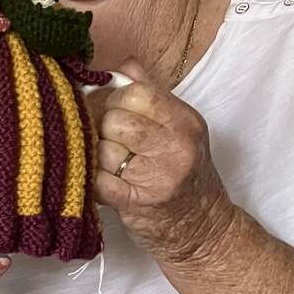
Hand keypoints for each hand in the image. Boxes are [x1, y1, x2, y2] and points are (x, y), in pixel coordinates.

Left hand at [89, 59, 235, 264]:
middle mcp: (175, 146)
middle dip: (101, 129)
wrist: (202, 229)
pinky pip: (97, 182)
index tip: (111, 111)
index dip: (114, 99)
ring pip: (102, 151)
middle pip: (115, 120)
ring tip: (106, 165)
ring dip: (95, 158)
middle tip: (106, 141)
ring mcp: (157, 176)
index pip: (136, 93)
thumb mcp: (179, 130)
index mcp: (184, 121)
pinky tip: (99, 182)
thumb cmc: (184, 176)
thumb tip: (123, 64)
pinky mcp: (137, 203)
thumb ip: (151, 95)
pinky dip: (91, 181)